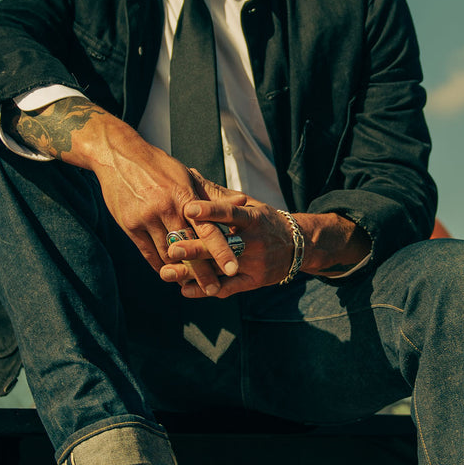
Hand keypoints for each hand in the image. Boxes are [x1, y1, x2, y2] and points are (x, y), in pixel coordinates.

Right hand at [91, 140, 245, 295]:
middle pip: (187, 248)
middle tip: (214, 289)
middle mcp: (165, 209)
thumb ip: (212, 195)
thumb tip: (243, 201)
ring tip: (192, 282)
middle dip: (201, 271)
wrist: (118, 155)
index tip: (232, 269)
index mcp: (183, 196)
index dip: (220, 251)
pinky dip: (161, 263)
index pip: (206, 228)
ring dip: (180, 269)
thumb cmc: (158, 165)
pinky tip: (170, 271)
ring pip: (167, 253)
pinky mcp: (129, 225)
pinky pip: (148, 253)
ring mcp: (145, 218)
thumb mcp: (185, 175)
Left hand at [162, 187, 296, 297]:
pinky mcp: (254, 281)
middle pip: (223, 245)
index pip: (231, 213)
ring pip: (221, 269)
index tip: (188, 207)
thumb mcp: (249, 204)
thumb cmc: (264, 221)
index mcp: (253, 218)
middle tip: (171, 248)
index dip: (210, 211)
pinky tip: (184, 289)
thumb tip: (190, 174)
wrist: (297, 246)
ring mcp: (255, 263)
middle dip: (196, 248)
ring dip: (192, 272)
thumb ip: (218, 195)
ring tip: (166, 273)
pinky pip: (229, 288)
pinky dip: (205, 289)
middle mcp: (255, 241)